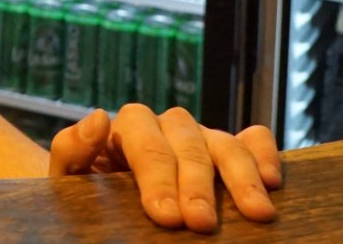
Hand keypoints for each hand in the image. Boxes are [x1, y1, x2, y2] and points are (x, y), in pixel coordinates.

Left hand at [49, 105, 281, 232]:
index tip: (165, 215)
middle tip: (202, 224)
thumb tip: (97, 117)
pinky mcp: (227, 150)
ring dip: (242, 175)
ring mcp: (200, 137)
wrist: (106, 205)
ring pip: (224, 141)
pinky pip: (253, 138)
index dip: (158, 176)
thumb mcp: (70, 178)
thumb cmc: (89, 196)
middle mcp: (166, 126)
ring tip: (256, 213)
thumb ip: (73, 150)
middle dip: (197, 185)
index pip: (145, 140)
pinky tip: (273, 181)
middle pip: (188, 142)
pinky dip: (265, 153)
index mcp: (125, 129)